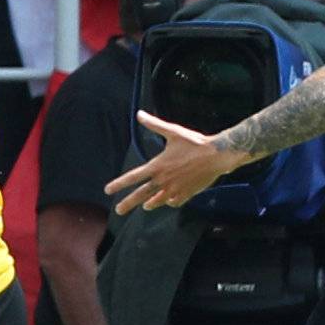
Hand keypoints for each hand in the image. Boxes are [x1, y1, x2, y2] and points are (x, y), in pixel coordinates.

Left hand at [106, 111, 232, 212]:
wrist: (218, 156)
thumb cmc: (195, 142)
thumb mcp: (172, 131)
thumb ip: (154, 124)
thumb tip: (139, 114)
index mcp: (157, 166)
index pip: (133, 177)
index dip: (119, 184)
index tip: (107, 190)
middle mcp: (164, 180)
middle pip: (142, 194)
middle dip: (128, 203)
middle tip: (118, 210)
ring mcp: (176, 189)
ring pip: (158, 200)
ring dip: (150, 203)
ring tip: (144, 206)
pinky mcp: (188, 193)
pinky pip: (175, 201)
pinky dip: (170, 201)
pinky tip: (168, 201)